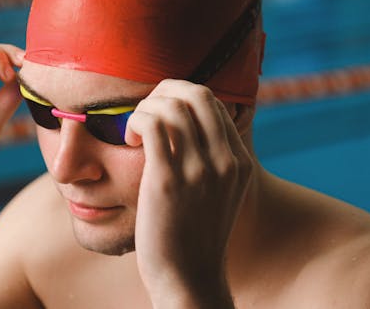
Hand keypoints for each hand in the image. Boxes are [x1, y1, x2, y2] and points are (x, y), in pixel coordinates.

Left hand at [125, 79, 253, 307]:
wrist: (189, 278)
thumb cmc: (194, 235)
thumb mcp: (219, 195)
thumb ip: (213, 162)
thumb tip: (189, 130)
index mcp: (239, 162)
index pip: (214, 103)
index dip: (181, 96)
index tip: (160, 112)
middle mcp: (226, 160)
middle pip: (197, 93)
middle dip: (165, 91)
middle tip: (146, 112)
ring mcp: (200, 169)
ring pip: (173, 104)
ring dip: (146, 107)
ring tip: (136, 131)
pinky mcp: (169, 180)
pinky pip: (153, 123)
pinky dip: (136, 120)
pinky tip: (129, 139)